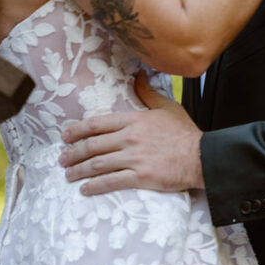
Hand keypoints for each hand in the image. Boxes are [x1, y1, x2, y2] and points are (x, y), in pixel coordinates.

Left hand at [59, 75, 203, 193]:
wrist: (202, 156)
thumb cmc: (185, 132)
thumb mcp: (167, 107)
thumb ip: (148, 92)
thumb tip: (138, 76)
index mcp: (134, 120)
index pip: (98, 123)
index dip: (78, 130)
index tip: (66, 136)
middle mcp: (129, 138)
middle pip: (93, 145)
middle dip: (73, 152)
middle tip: (62, 158)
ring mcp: (134, 158)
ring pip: (98, 164)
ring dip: (79, 170)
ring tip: (68, 174)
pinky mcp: (140, 177)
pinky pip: (111, 182)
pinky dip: (95, 186)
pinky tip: (85, 189)